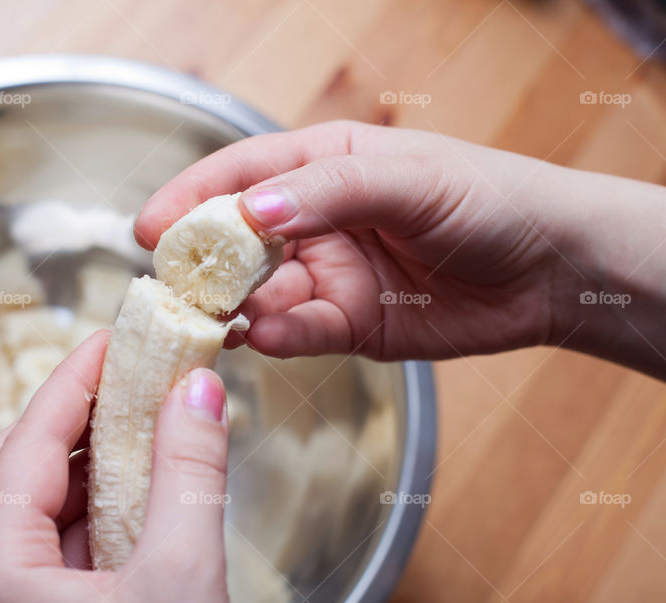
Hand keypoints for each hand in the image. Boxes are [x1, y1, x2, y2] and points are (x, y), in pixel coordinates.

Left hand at [0, 331, 241, 602]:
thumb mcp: (185, 578)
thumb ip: (189, 475)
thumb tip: (197, 390)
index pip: (26, 446)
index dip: (73, 382)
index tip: (110, 341)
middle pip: (0, 476)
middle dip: (62, 426)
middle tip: (118, 390)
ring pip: (16, 521)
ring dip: (74, 476)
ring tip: (135, 441)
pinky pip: (36, 562)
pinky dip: (79, 523)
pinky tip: (129, 508)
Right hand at [135, 120, 665, 377]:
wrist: (551, 271)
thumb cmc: (489, 200)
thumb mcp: (409, 179)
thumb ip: (330, 193)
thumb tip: (253, 211)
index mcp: (323, 166)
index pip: (240, 175)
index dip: (191, 198)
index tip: (151, 228)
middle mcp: (315, 221)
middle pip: (237, 242)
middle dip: (201, 264)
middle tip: (172, 288)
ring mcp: (328, 275)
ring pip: (259, 293)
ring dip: (232, 308)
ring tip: (211, 321)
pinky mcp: (346, 324)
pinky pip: (297, 332)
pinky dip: (277, 337)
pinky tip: (265, 337)